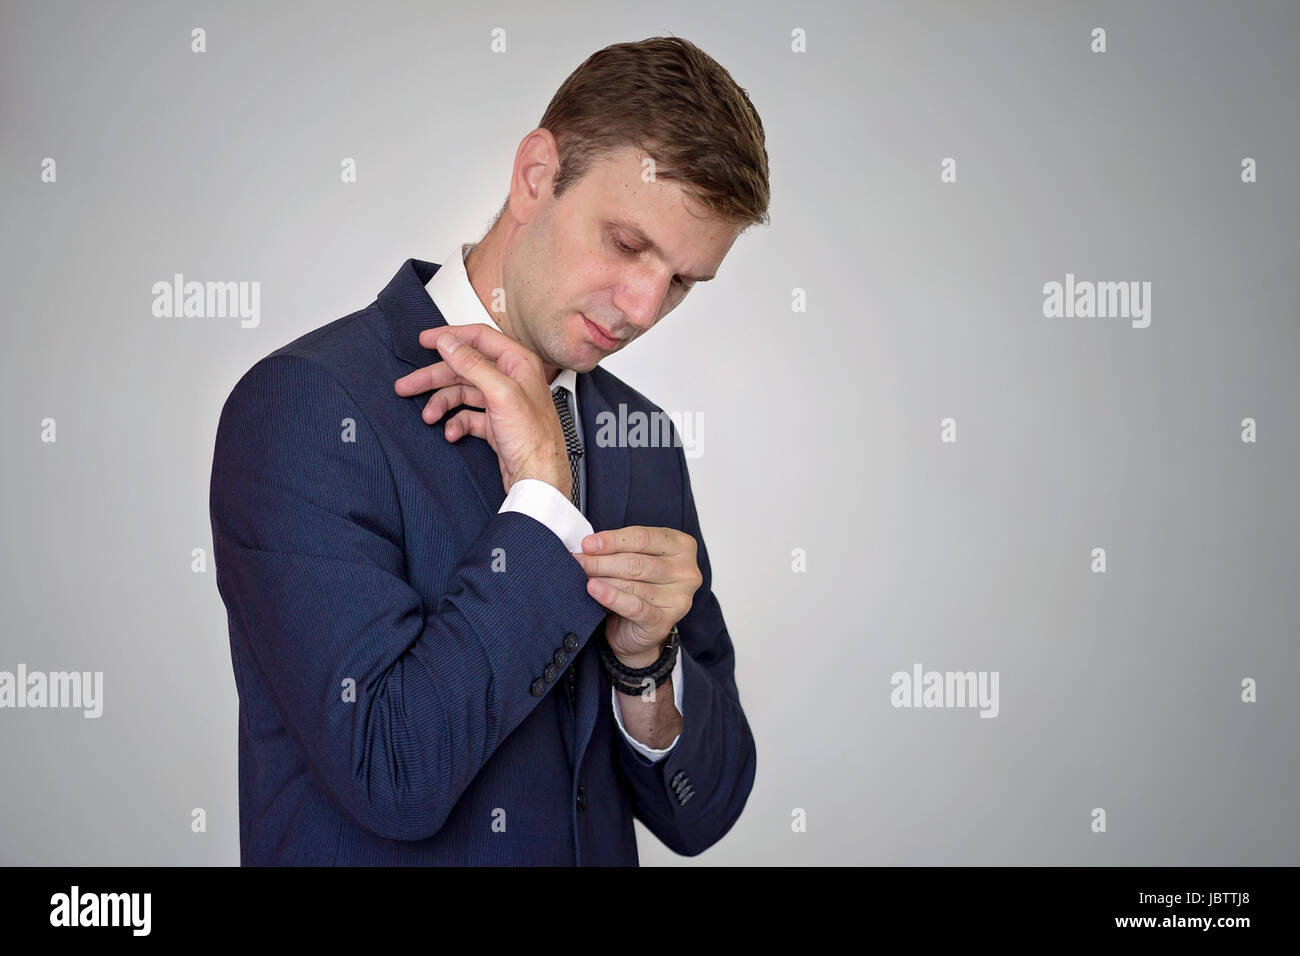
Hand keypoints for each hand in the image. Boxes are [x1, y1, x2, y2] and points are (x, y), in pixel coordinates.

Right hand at [393, 323, 571, 498]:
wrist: (539, 478)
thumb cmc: (534, 438)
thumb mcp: (500, 393)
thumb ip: (472, 364)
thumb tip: (448, 342)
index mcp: (518, 363)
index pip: (479, 338)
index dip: (450, 337)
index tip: (425, 340)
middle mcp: (511, 379)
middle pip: (464, 369)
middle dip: (434, 378)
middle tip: (407, 385)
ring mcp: (503, 403)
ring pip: (462, 394)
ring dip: (442, 404)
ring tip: (427, 416)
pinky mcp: (496, 424)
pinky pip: (468, 417)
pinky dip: (456, 423)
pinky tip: (451, 433)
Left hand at [571, 526, 702, 666]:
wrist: (638, 631)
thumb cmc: (637, 587)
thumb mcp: (633, 560)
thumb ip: (619, 550)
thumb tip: (588, 545)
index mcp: (681, 546)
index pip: (644, 537)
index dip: (613, 540)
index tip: (587, 543)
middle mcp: (686, 571)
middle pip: (637, 561)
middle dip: (602, 560)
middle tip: (578, 560)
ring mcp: (679, 598)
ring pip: (633, 583)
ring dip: (602, 577)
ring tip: (580, 574)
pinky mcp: (665, 620)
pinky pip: (634, 606)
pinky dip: (611, 597)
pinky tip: (594, 590)